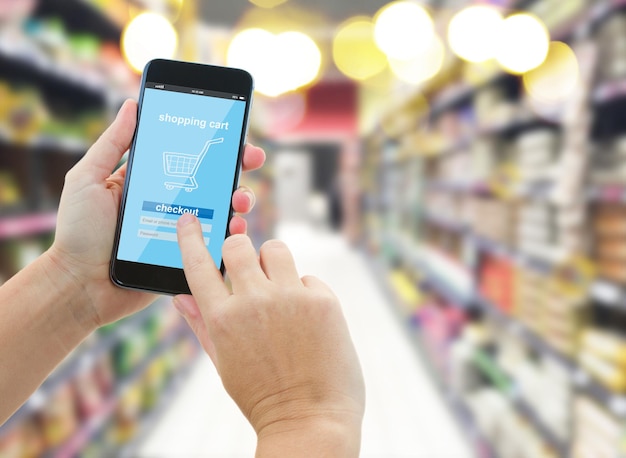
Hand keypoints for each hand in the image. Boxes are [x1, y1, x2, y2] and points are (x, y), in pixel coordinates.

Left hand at [47, 99, 264, 329]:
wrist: (79, 285)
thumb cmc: (78, 232)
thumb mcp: (88, 179)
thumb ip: (112, 144)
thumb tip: (133, 105)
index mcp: (151, 181)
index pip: (187, 157)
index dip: (212, 145)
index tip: (233, 134)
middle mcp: (171, 203)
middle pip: (212, 181)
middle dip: (237, 167)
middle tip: (250, 160)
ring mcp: (181, 231)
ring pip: (221, 211)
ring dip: (239, 199)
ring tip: (239, 199)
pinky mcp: (187, 257)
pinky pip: (216, 244)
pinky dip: (231, 235)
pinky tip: (234, 229)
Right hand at [174, 216, 364, 454]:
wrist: (311, 421)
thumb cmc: (263, 395)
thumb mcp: (224, 363)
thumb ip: (202, 324)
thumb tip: (179, 298)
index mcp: (222, 319)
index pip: (198, 264)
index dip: (190, 237)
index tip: (190, 219)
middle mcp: (254, 301)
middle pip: (239, 244)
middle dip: (240, 251)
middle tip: (248, 268)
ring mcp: (290, 298)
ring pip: (276, 249)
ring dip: (273, 264)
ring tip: (281, 293)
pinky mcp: (323, 300)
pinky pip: (307, 277)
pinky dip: (304, 292)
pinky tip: (307, 321)